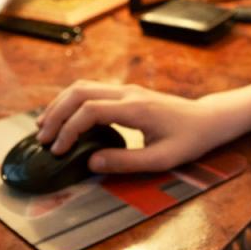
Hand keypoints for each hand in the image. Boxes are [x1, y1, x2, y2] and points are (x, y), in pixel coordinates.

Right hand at [35, 80, 246, 173]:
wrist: (207, 120)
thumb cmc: (189, 141)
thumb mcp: (162, 159)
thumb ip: (126, 162)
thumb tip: (91, 163)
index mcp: (136, 108)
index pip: (90, 110)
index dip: (69, 129)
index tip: (59, 150)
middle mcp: (128, 93)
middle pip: (80, 91)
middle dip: (56, 114)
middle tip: (43, 139)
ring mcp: (126, 90)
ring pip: (83, 86)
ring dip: (60, 105)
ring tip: (45, 128)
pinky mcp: (126, 93)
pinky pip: (91, 90)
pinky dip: (71, 102)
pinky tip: (63, 119)